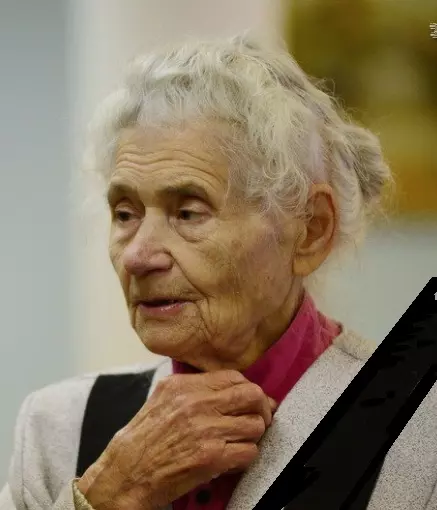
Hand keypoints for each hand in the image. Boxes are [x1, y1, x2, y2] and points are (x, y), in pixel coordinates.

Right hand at [76, 370, 276, 509]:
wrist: (126, 473)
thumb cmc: (144, 438)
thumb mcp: (163, 397)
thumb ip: (193, 387)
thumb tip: (230, 387)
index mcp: (185, 385)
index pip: (234, 377)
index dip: (248, 389)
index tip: (251, 400)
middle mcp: (197, 403)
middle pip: (252, 396)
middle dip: (262, 408)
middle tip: (259, 418)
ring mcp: (205, 430)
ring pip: (255, 425)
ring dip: (253, 435)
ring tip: (241, 441)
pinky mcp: (211, 458)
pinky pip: (249, 452)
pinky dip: (246, 456)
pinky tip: (233, 458)